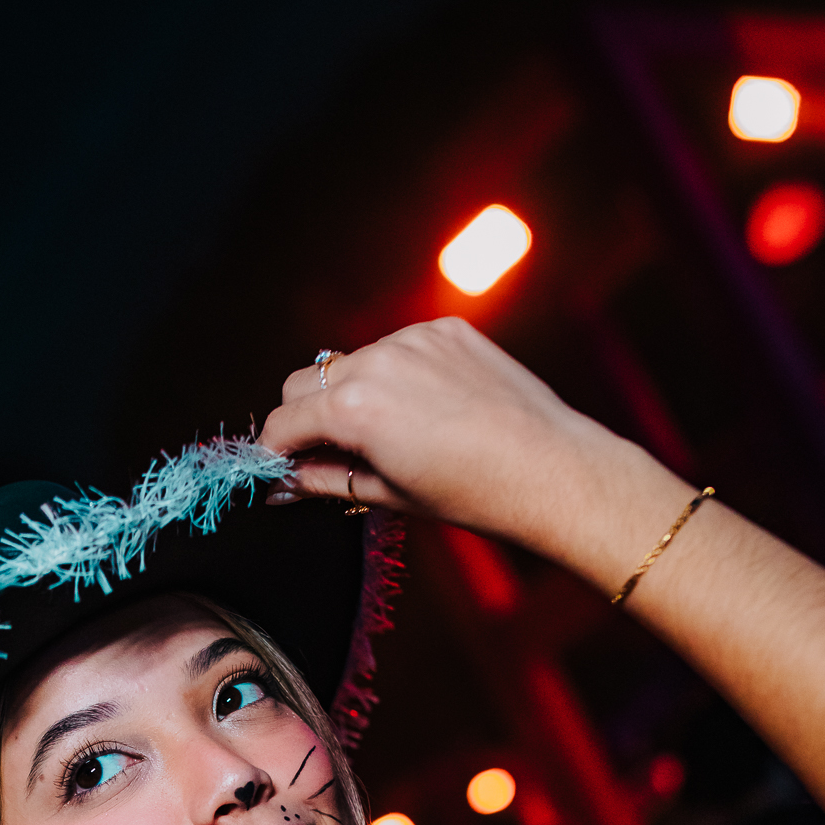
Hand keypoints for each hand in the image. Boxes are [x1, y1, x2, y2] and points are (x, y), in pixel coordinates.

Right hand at [259, 318, 687, 587]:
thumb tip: (285, 484)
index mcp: (355, 409)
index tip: (279, 467)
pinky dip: (394, 375)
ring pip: (351, 362)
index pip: (283, 421)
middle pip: (305, 381)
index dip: (274, 450)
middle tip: (324, 454)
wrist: (550, 469)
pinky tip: (426, 410)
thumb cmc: (472, 494)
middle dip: (303, 416)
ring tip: (387, 435)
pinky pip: (397, 348)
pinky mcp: (446, 330)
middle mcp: (377, 362)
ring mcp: (414, 339)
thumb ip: (326, 481)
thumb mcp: (388, 495)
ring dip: (350, 393)